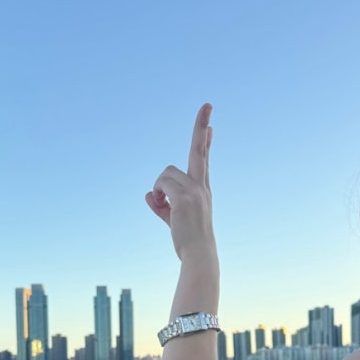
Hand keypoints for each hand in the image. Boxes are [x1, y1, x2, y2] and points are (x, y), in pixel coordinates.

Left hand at [146, 103, 215, 260]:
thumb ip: (161, 205)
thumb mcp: (172, 219)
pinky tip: (162, 208)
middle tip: (207, 104)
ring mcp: (195, 190)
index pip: (203, 159)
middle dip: (201, 125)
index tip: (210, 123)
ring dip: (160, 188)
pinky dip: (156, 196)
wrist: (199, 255)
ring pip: (165, 173)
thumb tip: (149, 194)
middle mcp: (201, 186)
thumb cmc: (187, 240)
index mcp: (202, 189)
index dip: (205, 140)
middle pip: (199, 150)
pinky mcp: (185, 197)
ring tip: (164, 206)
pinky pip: (160, 185)